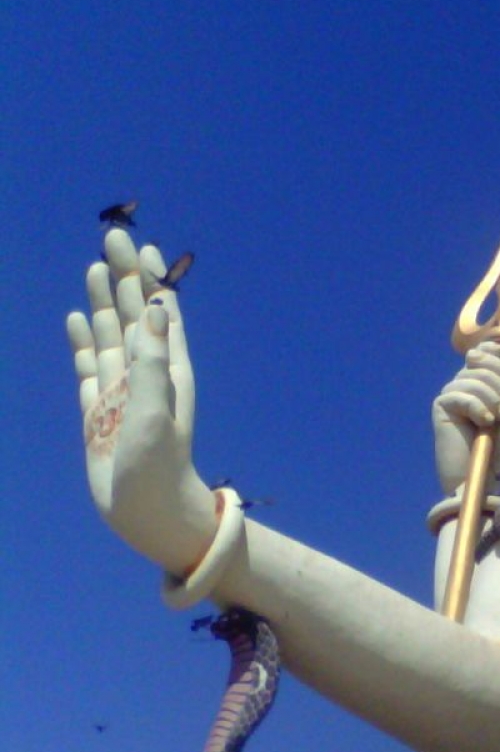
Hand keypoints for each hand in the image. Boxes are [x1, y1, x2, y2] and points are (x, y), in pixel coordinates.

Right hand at [67, 229, 218, 573]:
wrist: (148, 513)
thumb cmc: (159, 466)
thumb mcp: (156, 410)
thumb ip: (152, 360)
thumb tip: (158, 308)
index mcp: (168, 369)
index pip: (160, 312)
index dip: (151, 278)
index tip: (141, 245)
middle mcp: (147, 374)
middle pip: (133, 313)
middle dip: (124, 276)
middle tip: (112, 238)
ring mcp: (122, 391)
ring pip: (111, 334)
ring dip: (105, 301)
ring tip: (96, 268)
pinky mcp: (100, 411)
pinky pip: (90, 366)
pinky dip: (84, 341)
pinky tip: (79, 320)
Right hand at [432, 339, 499, 494]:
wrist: (493, 472)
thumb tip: (478, 351)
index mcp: (486, 380)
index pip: (484, 350)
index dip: (492, 349)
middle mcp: (466, 383)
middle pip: (481, 362)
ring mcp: (452, 394)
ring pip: (471, 378)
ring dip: (491, 398)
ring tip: (497, 420)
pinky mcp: (441, 408)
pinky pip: (459, 394)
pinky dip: (477, 407)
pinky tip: (484, 424)